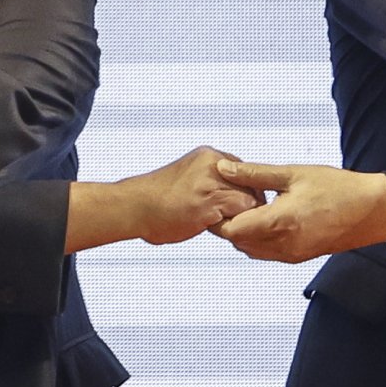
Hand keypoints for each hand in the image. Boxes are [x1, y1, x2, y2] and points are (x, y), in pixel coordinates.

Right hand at [66, 146, 256, 252]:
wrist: (133, 207)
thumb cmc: (156, 199)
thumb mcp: (187, 176)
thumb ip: (210, 180)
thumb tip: (230, 195)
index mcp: (208, 155)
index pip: (244, 172)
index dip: (243, 192)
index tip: (237, 207)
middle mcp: (213, 164)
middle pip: (252, 184)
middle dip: (247, 204)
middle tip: (236, 219)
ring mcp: (212, 182)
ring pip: (250, 199)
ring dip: (243, 216)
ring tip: (226, 226)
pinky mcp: (210, 202)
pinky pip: (240, 213)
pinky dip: (236, 225)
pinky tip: (219, 230)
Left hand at [212, 160, 385, 263]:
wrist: (372, 211)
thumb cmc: (338, 188)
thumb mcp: (293, 173)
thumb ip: (255, 174)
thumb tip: (224, 168)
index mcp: (279, 223)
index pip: (231, 230)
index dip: (221, 215)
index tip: (223, 196)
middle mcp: (282, 245)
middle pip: (237, 242)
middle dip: (230, 223)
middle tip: (235, 199)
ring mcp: (290, 255)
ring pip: (250, 250)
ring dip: (244, 232)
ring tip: (253, 207)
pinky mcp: (298, 258)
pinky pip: (267, 253)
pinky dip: (259, 238)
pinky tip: (269, 218)